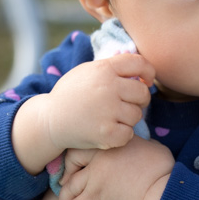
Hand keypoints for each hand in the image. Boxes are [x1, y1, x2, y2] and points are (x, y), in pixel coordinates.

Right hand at [12, 52, 154, 174]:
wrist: (50, 120)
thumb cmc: (72, 94)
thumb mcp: (88, 71)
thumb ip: (112, 68)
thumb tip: (142, 71)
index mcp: (104, 69)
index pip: (140, 64)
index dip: (148, 72)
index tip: (145, 81)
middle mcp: (108, 88)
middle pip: (143, 93)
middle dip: (139, 100)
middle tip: (126, 104)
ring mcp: (108, 111)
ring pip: (137, 115)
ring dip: (128, 119)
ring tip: (111, 118)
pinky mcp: (107, 133)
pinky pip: (129, 134)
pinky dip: (121, 135)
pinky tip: (108, 131)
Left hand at [57, 136, 174, 199]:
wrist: (162, 191)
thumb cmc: (162, 169)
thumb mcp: (150, 146)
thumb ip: (136, 145)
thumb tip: (137, 147)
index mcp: (111, 143)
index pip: (84, 146)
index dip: (76, 157)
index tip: (76, 166)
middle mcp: (99, 157)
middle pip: (71, 163)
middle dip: (65, 176)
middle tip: (64, 185)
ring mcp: (95, 178)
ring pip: (70, 187)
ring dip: (64, 198)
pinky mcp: (96, 198)